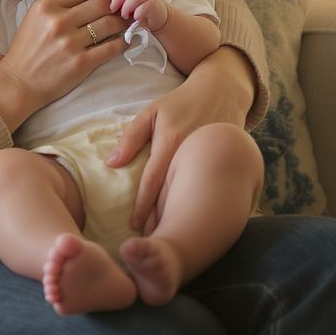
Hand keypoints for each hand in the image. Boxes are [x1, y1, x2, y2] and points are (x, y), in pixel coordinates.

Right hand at [0, 0, 128, 131]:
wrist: (18, 83)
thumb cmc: (28, 49)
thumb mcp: (35, 16)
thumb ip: (59, 2)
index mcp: (46, 6)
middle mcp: (58, 22)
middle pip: (102, 3)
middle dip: (117, 4)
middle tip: (123, 8)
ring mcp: (70, 43)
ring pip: (110, 24)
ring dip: (122, 22)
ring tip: (125, 23)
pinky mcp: (81, 64)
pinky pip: (112, 47)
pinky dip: (122, 42)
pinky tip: (124, 41)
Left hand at [105, 0, 167, 31]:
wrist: (157, 18)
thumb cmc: (136, 11)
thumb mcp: (125, 4)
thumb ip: (116, 0)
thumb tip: (98, 3)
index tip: (107, 2)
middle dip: (117, 0)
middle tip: (114, 10)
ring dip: (127, 7)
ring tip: (125, 16)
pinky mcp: (156, 6)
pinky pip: (147, 6)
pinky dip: (139, 12)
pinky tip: (136, 18)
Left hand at [105, 46, 255, 230]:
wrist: (222, 92)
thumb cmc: (180, 102)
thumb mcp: (152, 112)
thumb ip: (131, 137)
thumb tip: (110, 163)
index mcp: (171, 142)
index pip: (152, 181)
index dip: (143, 206)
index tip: (134, 225)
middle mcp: (191, 155)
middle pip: (173, 195)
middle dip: (161, 219)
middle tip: (148, 242)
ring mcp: (210, 161)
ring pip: (192, 196)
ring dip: (180, 216)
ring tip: (166, 239)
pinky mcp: (224, 164)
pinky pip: (209, 189)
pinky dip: (199, 205)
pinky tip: (192, 220)